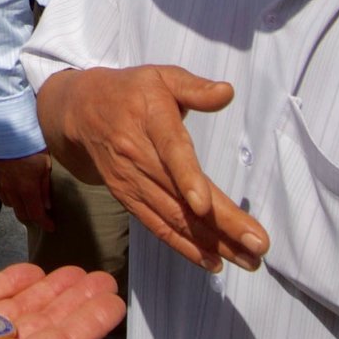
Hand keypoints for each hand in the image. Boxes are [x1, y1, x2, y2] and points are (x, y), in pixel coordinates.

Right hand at [0, 151, 55, 230]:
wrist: (7, 126)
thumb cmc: (31, 143)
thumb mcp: (45, 164)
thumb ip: (45, 186)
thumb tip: (47, 205)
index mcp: (27, 189)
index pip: (36, 214)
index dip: (45, 223)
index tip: (51, 227)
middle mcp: (11, 190)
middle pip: (21, 213)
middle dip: (32, 217)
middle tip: (41, 214)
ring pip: (9, 204)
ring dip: (19, 206)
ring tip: (27, 201)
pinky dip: (8, 195)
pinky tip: (13, 189)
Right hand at [36, 66, 267, 272]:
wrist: (80, 112)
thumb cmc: (131, 91)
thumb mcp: (161, 76)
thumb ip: (195, 88)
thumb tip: (227, 93)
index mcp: (150, 119)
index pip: (170, 150)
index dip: (186, 177)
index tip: (205, 205)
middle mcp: (137, 155)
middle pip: (180, 195)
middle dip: (221, 224)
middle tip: (258, 244)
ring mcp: (131, 182)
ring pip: (173, 218)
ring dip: (211, 243)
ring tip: (248, 259)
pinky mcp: (128, 199)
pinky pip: (158, 227)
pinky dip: (185, 248)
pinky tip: (213, 262)